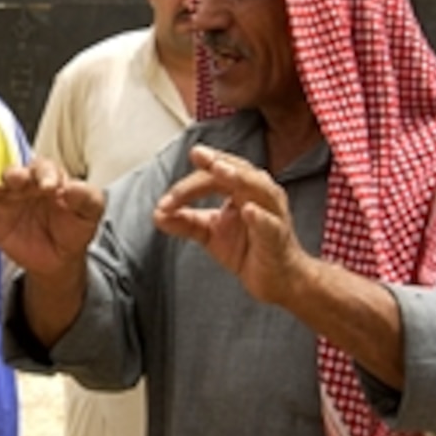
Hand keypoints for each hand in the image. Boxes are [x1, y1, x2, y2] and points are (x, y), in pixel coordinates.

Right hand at [0, 157, 103, 281]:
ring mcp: (5, 201)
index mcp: (47, 178)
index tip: (49, 188)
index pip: (44, 169)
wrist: (59, 259)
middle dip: (13, 175)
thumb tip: (74, 187)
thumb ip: (88, 199)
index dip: (45, 175)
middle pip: (14, 174)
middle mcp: (23, 185)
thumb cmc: (73, 228)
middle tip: (14, 179)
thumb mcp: (90, 214)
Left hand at [152, 144, 314, 305]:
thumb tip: (157, 214)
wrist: (277, 280)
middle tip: (197, 155)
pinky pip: (271, 224)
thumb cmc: (248, 249)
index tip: (166, 200)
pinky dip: (260, 216)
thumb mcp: (209, 233)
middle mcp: (259, 193)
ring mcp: (273, 213)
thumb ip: (185, 222)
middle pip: (235, 171)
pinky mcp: (279, 237)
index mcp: (241, 188)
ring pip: (259, 188)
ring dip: (239, 177)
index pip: (214, 175)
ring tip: (220, 170)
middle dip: (216, 163)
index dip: (189, 185)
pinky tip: (248, 211)